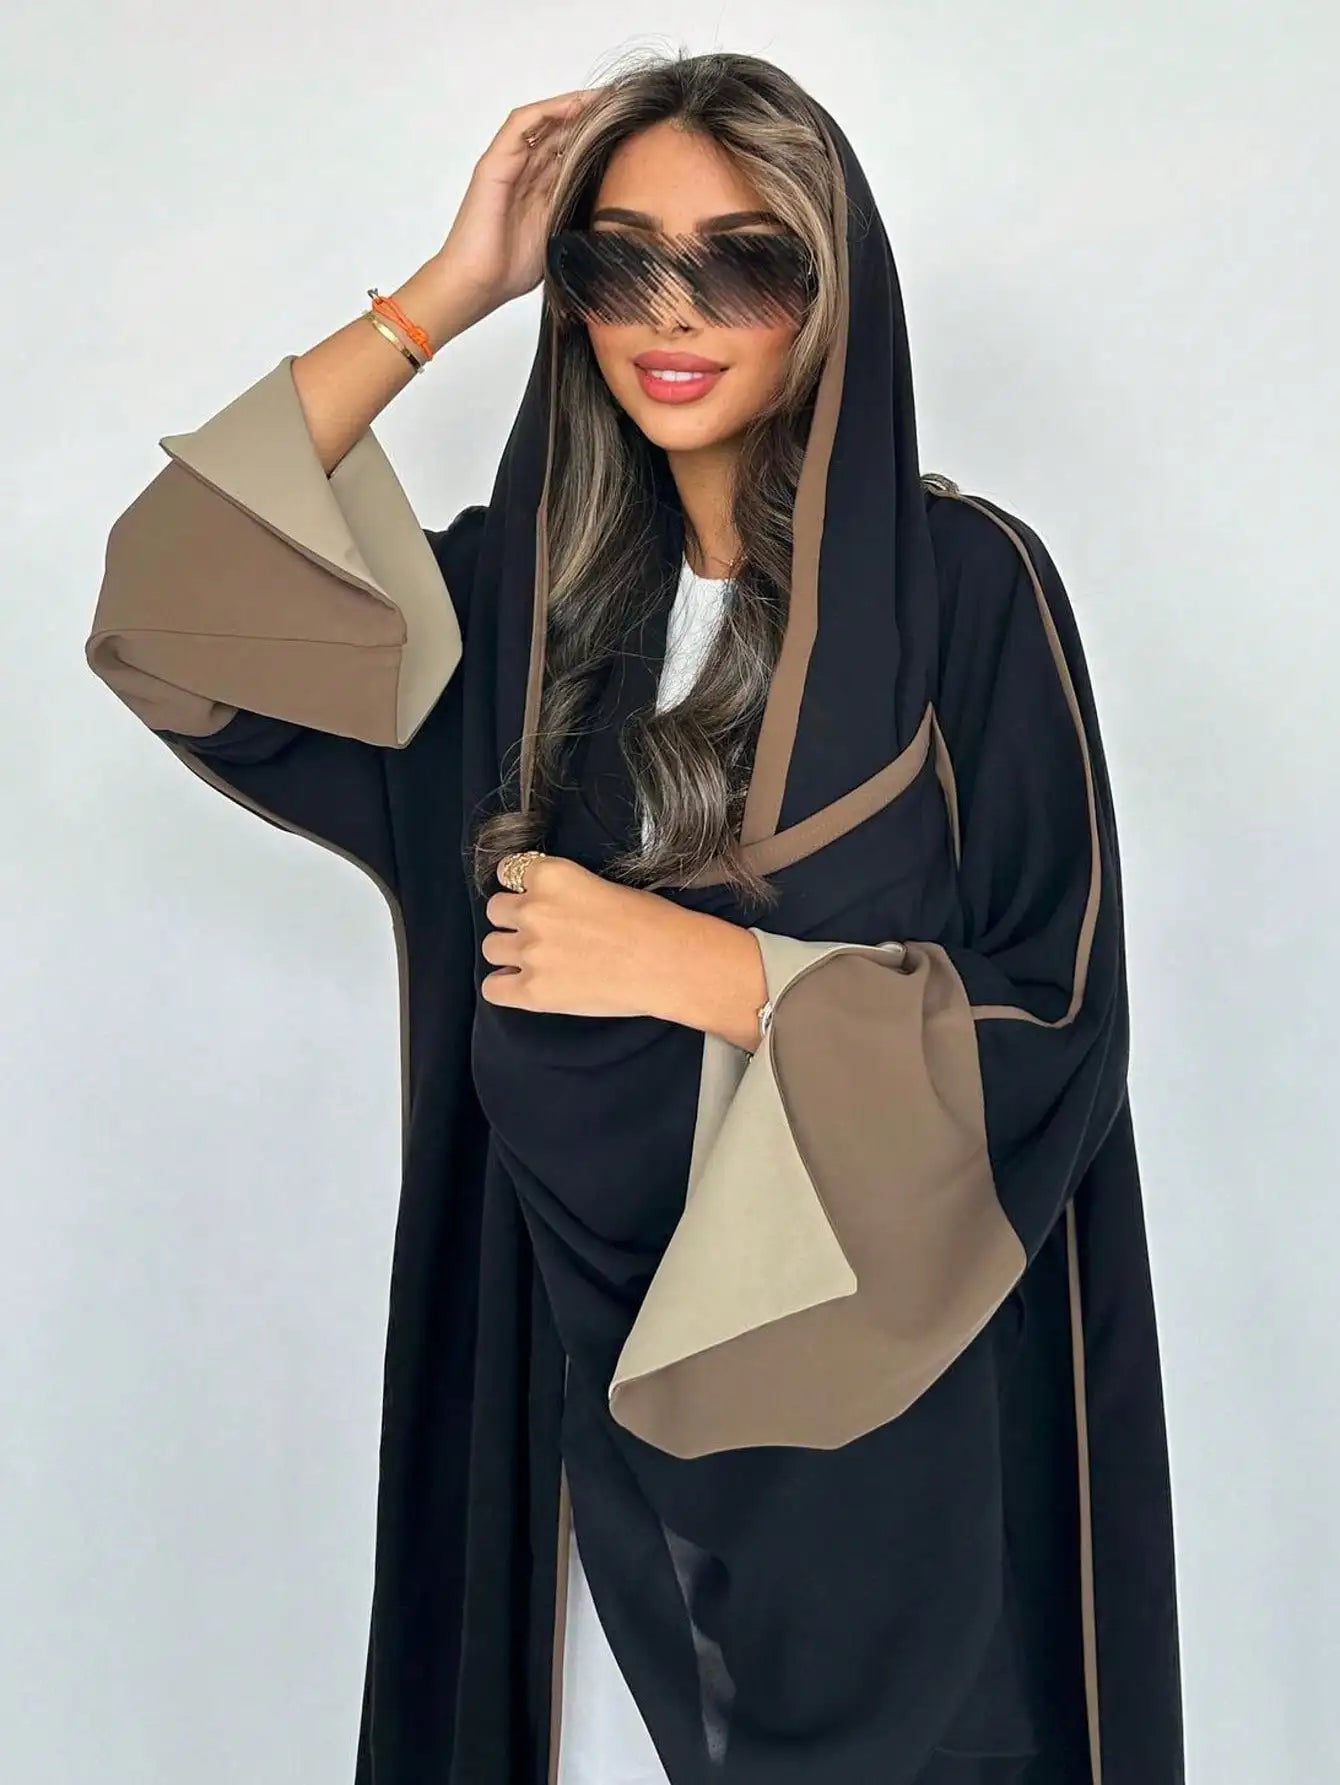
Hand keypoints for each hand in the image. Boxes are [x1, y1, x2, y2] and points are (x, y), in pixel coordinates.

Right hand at [436, 88, 602, 327]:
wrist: (478, 283)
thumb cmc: (512, 271)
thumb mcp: (561, 236)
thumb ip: (578, 213)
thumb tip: (615, 202)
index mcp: (541, 192)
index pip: (571, 154)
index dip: (597, 140)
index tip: (629, 131)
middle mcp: (525, 173)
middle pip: (560, 133)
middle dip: (591, 117)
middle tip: (624, 104)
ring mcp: (508, 165)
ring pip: (543, 123)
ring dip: (573, 106)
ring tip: (603, 97)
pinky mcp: (494, 163)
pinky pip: (521, 125)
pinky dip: (548, 111)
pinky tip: (574, 105)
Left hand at [480, 853, 769, 1047]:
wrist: (671, 963)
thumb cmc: (651, 921)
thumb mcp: (600, 886)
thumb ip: (564, 892)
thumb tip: (548, 906)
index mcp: (551, 876)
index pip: (508, 873)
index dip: (522, 889)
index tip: (538, 901)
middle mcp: (532, 909)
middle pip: (496, 910)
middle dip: (514, 921)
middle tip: (542, 934)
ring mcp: (530, 952)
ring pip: (491, 947)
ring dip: (510, 953)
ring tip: (537, 962)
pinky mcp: (533, 991)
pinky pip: (493, 989)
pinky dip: (505, 987)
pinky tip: (525, 986)